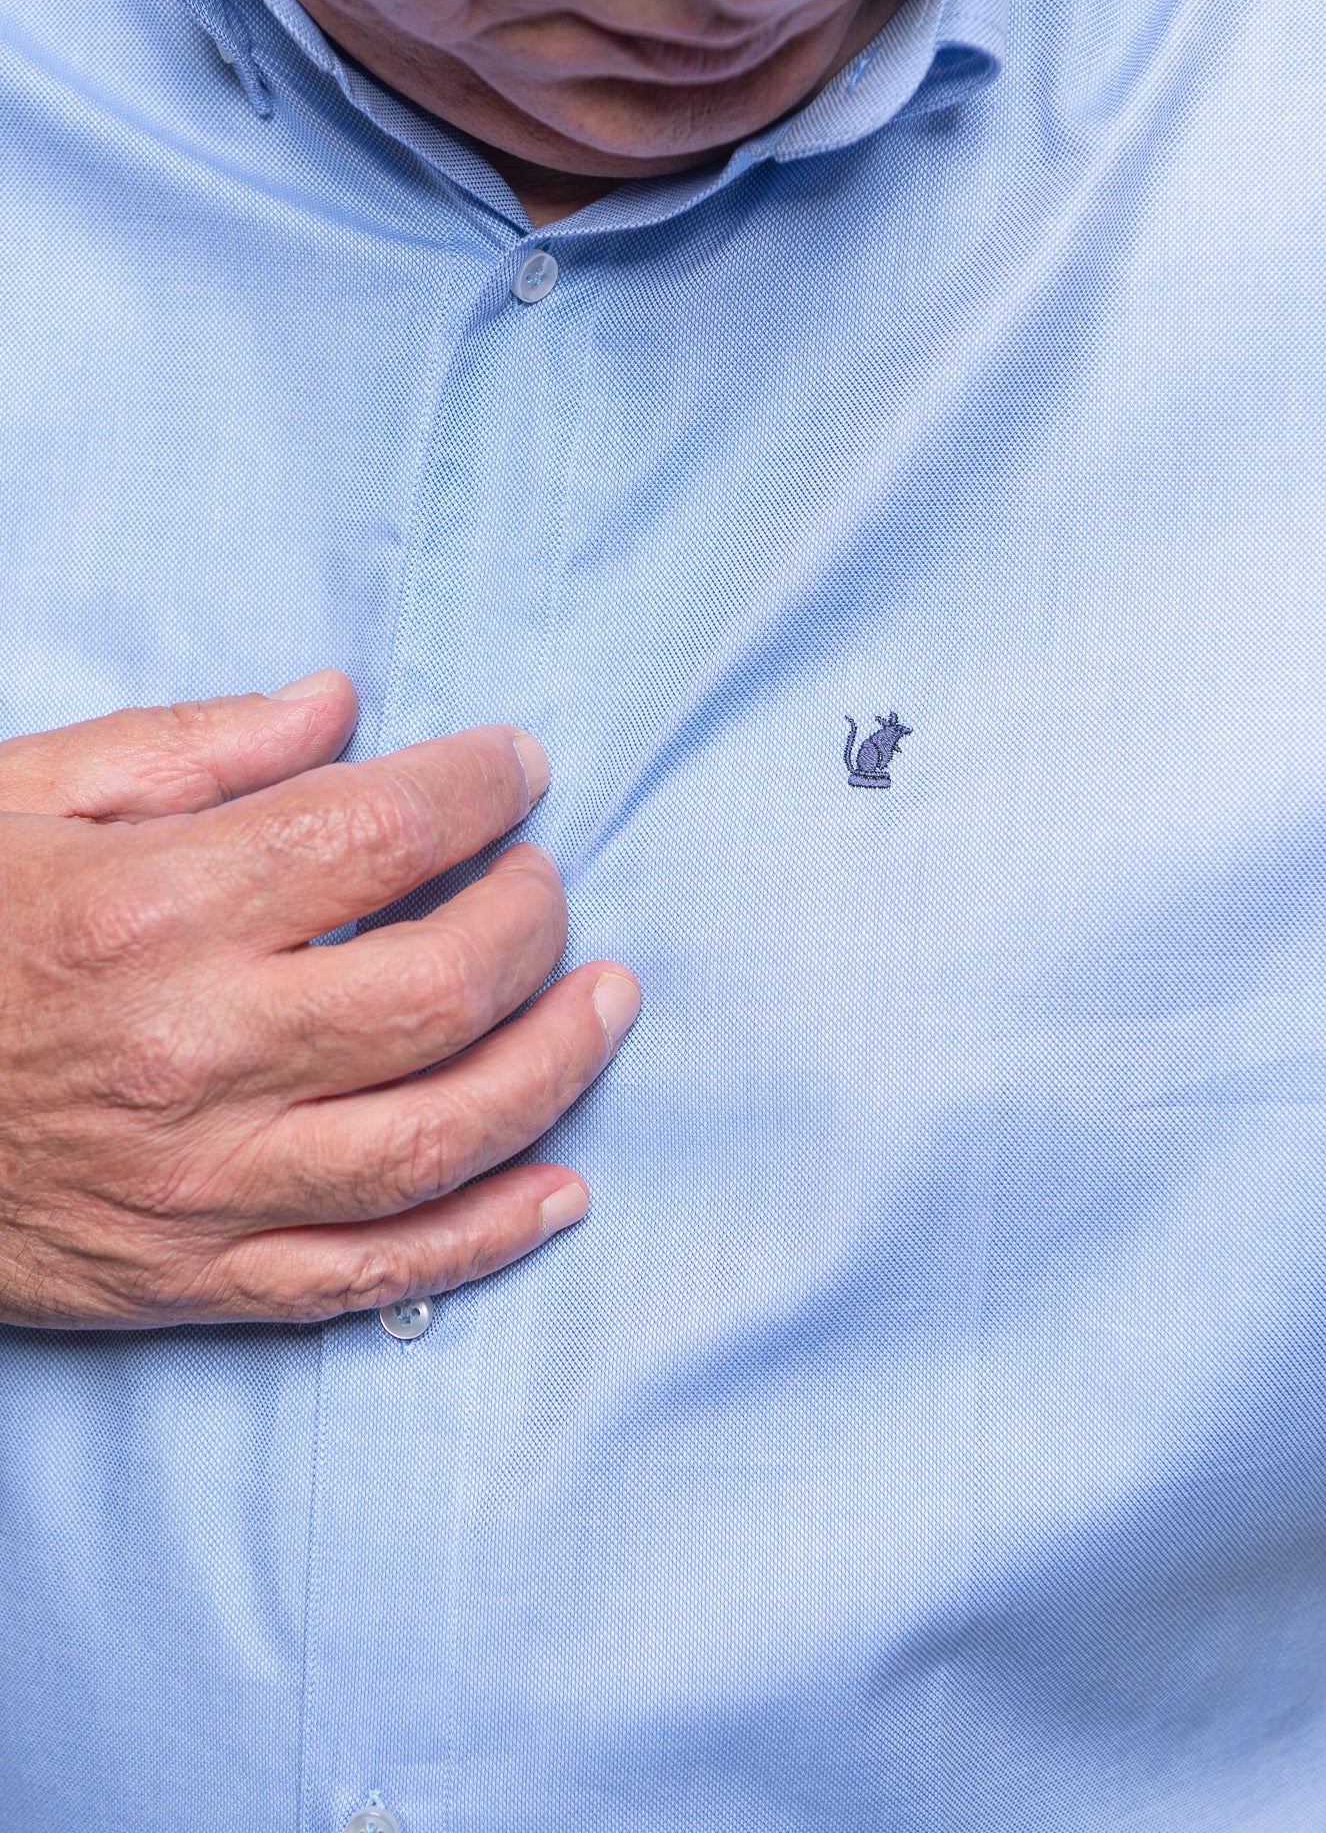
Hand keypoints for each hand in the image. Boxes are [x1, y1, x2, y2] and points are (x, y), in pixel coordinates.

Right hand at [0, 672, 637, 1327]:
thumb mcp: (21, 797)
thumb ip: (191, 751)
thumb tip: (340, 707)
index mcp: (152, 911)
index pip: (378, 835)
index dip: (476, 789)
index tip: (515, 767)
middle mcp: (195, 1051)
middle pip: (437, 990)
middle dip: (530, 920)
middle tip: (546, 879)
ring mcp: (202, 1182)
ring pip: (435, 1141)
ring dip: (554, 1068)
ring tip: (607, 1002)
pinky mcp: (193, 1278)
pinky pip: (371, 1276)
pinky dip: (483, 1239)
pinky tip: (564, 1190)